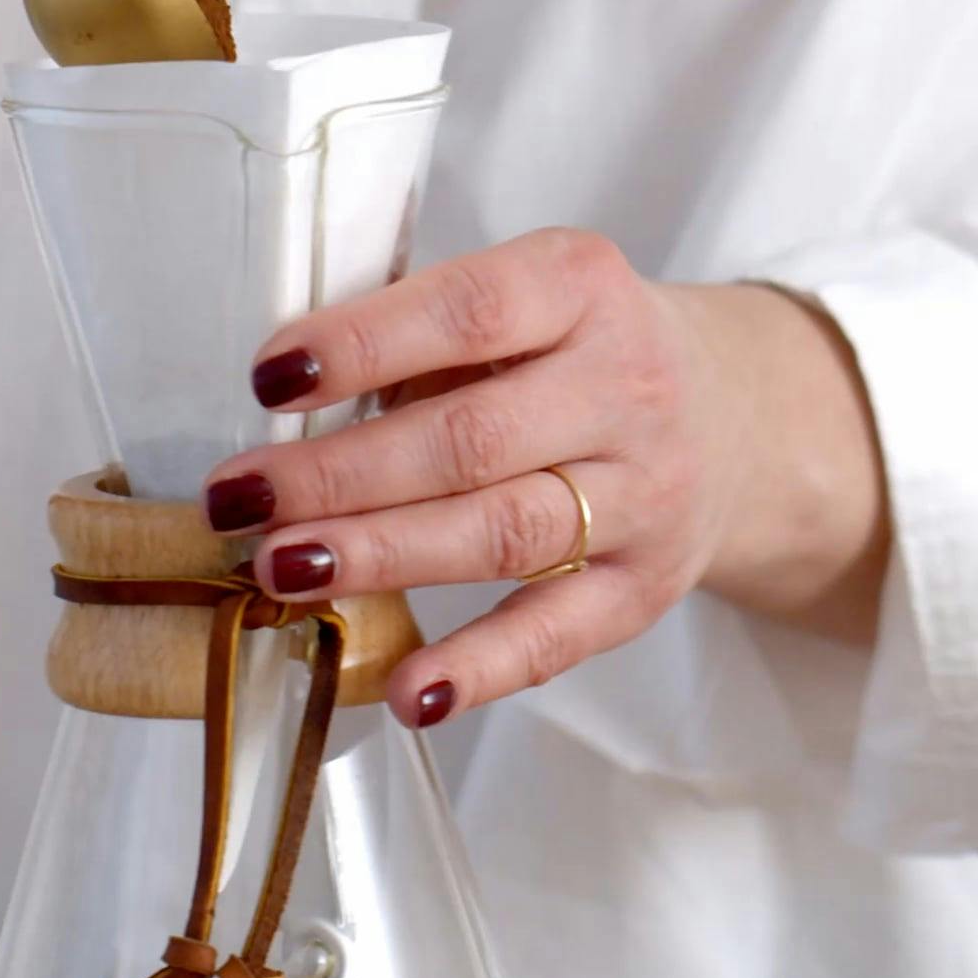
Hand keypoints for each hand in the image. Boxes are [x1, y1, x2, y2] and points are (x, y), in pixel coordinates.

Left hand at [200, 231, 890, 728]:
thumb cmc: (577, 355)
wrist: (734, 421)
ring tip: (282, 568)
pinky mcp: (640, 590)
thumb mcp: (526, 304)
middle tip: (243, 497)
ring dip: (381, 556)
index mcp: (582, 289)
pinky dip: (477, 668)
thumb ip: (421, 336)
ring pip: (503, 534)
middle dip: (343, 473)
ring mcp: (641, 497)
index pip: (468, 312)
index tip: (270, 379)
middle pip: (472, 441)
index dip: (363, 345)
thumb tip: (282, 400)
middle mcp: (625, 389)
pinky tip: (406, 688)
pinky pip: (553, 636)